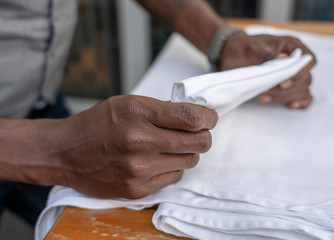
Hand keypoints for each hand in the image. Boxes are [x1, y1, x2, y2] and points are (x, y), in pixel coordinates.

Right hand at [52, 95, 217, 198]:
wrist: (66, 153)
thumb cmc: (97, 124)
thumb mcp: (128, 103)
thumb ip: (162, 109)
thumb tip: (195, 116)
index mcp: (138, 114)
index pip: (190, 117)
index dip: (208, 117)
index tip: (210, 118)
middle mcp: (139, 142)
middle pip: (197, 142)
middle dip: (203, 136)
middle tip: (198, 133)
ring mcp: (138, 170)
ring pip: (189, 161)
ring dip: (187, 152)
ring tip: (171, 146)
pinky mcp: (137, 190)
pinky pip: (174, 178)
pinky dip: (172, 168)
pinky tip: (158, 161)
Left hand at [220, 32, 316, 108]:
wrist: (230, 55)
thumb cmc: (243, 48)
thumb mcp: (252, 48)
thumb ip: (268, 54)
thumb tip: (284, 58)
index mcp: (292, 45)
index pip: (309, 61)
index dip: (299, 73)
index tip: (283, 82)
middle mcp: (296, 60)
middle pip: (305, 78)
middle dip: (286, 89)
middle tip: (266, 90)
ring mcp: (293, 74)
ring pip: (302, 89)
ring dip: (285, 97)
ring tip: (263, 97)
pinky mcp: (287, 85)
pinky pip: (302, 95)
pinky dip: (299, 102)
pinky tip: (290, 106)